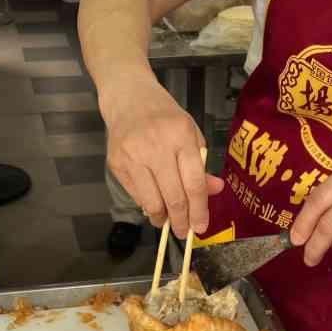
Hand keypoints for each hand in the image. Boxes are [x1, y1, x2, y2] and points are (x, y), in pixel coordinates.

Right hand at [102, 76, 223, 237]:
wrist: (129, 98)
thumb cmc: (166, 118)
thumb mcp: (191, 135)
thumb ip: (201, 166)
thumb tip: (215, 191)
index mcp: (180, 136)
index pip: (193, 183)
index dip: (198, 210)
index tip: (200, 227)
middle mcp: (155, 146)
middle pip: (173, 197)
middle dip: (181, 221)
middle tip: (184, 232)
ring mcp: (132, 155)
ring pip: (151, 202)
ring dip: (162, 218)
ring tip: (167, 222)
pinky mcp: (116, 163)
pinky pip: (136, 196)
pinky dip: (147, 205)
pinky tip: (153, 204)